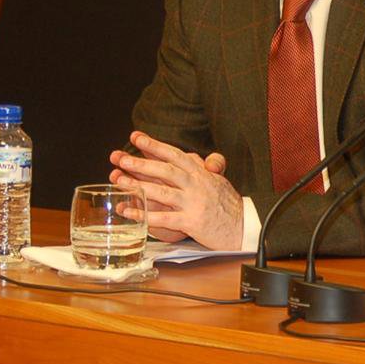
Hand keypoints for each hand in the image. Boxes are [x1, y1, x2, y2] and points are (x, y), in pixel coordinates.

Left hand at [107, 131, 242, 250]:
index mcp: (202, 173)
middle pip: (166, 170)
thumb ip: (202, 167)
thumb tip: (189, 156)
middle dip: (142, 163)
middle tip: (121, 157)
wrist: (244, 226)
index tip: (136, 137)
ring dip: (138, 186)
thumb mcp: (218, 180)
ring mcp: (194, 202)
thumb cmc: (229, 205)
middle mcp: (197, 184)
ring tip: (119, 181)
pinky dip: (144, 215)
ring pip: (162, 192)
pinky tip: (129, 212)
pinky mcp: (191, 221)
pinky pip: (163, 218)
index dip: (154, 145)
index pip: (176, 154)